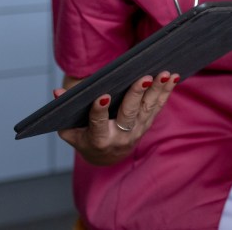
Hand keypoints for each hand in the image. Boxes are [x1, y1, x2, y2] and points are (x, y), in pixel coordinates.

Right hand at [55, 71, 178, 165]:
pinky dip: (166, 92)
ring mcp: (136, 131)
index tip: (103, 96)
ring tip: (164, 73)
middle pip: (129, 114)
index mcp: (98, 139)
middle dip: (136, 95)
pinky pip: (158, 106)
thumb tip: (57, 93)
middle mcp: (120, 137)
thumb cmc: (84, 137)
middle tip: (144, 78)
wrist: (105, 157)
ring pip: (148, 109)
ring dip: (157, 90)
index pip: (98, 123)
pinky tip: (173, 77)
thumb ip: (64, 112)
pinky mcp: (147, 124)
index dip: (100, 111)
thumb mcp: (70, 129)